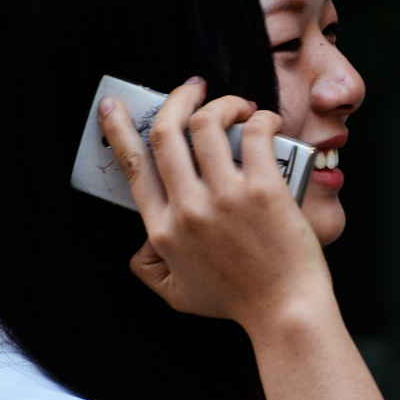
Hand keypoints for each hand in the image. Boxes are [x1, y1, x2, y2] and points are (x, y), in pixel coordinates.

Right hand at [98, 76, 331, 328]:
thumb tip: (142, 236)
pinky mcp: (264, 189)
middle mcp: (189, 208)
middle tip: (192, 88)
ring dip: (222, 103)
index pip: (132, 165)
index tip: (113, 106)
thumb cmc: (236, 301)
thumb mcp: (174, 293)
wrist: (285, 310)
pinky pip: (255, 133)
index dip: (118, 129)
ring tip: (238, 106)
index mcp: (163, 230)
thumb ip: (147, 265)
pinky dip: (261, 118)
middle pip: (167, 131)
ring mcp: (226, 197)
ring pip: (208, 123)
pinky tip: (265, 121)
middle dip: (176, 98)